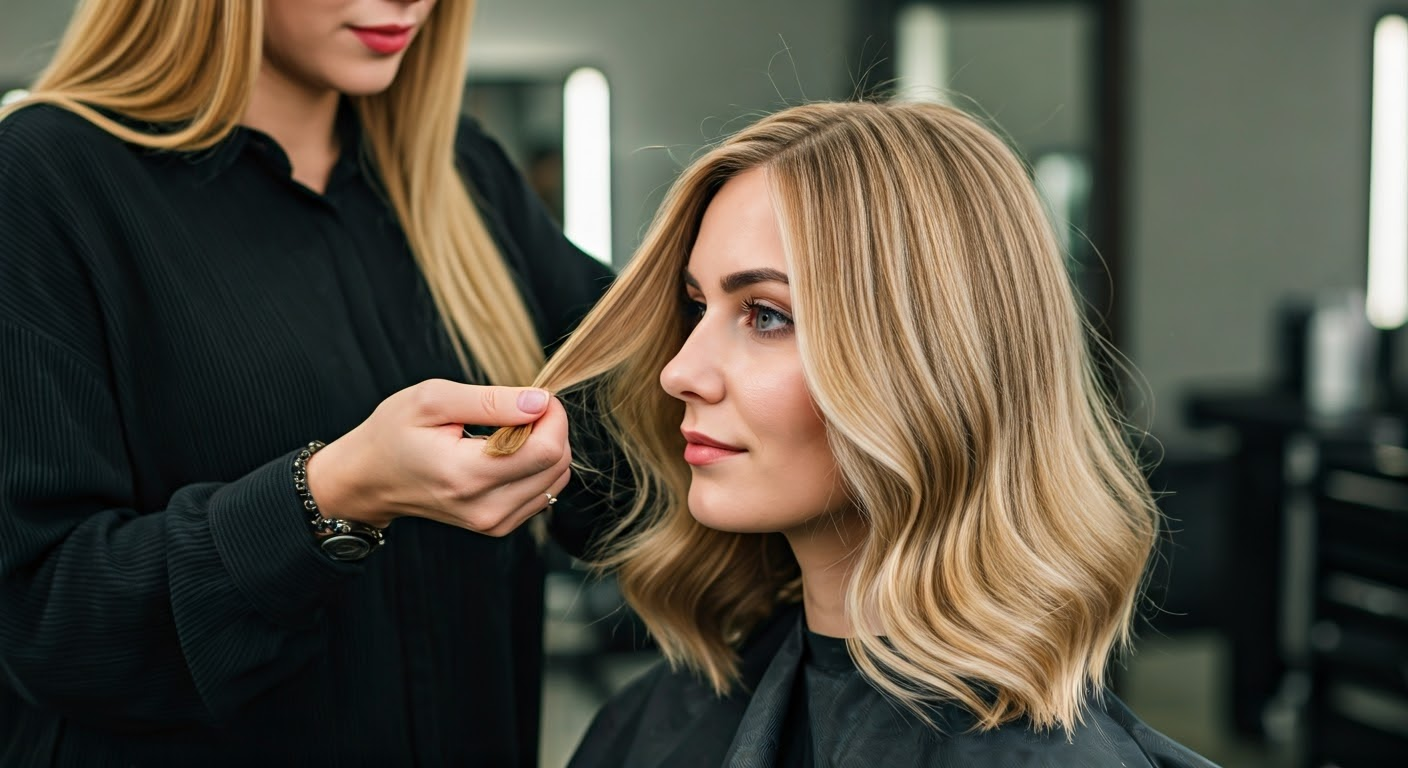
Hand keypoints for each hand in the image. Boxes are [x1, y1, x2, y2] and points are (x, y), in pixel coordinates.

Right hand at [304, 379, 570, 535]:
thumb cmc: (394, 432)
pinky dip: (537, 467)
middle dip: (551, 429)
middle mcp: (485, 508)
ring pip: (556, 480)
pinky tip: (507, 453)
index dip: (551, 416)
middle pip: (557, 466)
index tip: (534, 397)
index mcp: (466, 475)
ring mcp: (493, 523)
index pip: (545, 450)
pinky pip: (543, 492)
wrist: (369, 478)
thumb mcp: (432, 400)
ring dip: (546, 448)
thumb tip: (539, 402)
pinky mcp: (499, 525)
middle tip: (518, 410)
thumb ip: (490, 401)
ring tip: (508, 431)